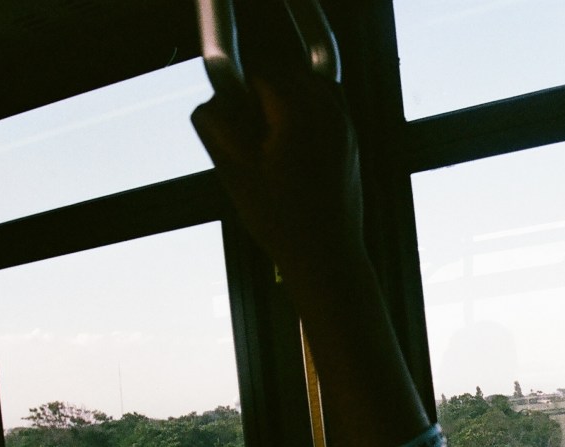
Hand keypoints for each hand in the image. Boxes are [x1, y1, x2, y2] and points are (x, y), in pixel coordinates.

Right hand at [191, 58, 364, 278]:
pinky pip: (330, 103)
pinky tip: (292, 137)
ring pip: (311, 82)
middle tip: (245, 122)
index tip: (229, 112)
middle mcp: (329, 111)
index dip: (238, 87)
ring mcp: (345, 126)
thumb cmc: (279, 219)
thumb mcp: (234, 172)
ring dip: (287, 93)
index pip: (261, 72)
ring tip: (268, 129)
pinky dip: (309, 106)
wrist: (327, 256)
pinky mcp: (352, 141)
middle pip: (288, 72)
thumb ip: (216, 127)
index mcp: (298, 113)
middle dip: (262, 88)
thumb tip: (212, 102)